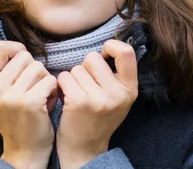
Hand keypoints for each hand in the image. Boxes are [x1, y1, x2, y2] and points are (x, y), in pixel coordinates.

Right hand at [0, 41, 58, 168]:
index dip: (14, 48)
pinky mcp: (30, 102)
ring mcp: (11, 96)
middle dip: (34, 69)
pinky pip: (50, 80)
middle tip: (33, 88)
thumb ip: (3, 71)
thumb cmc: (16, 118)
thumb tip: (19, 46)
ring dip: (45, 79)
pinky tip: (48, 103)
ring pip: (39, 67)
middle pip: (23, 56)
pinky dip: (54, 90)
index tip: (23, 59)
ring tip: (40, 96)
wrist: (24, 151)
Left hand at [56, 40, 137, 168]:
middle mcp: (117, 94)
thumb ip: (117, 75)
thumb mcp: (118, 98)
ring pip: (76, 68)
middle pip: (93, 58)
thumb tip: (110, 43)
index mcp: (130, 90)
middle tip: (86, 87)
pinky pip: (64, 77)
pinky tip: (67, 100)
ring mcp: (99, 99)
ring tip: (78, 96)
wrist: (84, 149)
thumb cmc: (98, 118)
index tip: (104, 54)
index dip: (112, 46)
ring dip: (72, 79)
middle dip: (85, 68)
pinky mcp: (79, 102)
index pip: (127, 52)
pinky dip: (62, 86)